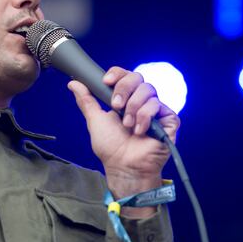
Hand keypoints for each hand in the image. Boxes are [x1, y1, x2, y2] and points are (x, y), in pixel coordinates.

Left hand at [68, 67, 179, 215]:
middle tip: (115, 107)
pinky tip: (139, 131)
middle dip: (123, 90)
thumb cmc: (111, 148)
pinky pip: (158, 105)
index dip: (116, 74)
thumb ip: (86, 100)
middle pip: (137, 77)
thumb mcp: (95, 120)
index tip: (106, 81)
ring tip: (127, 125)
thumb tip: (74, 83)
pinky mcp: (168, 119)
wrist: (124, 167)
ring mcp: (155, 109)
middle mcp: (141, 101)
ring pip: (148, 89)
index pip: (124, 75)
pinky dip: (145, 117)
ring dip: (133, 108)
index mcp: (124, 99)